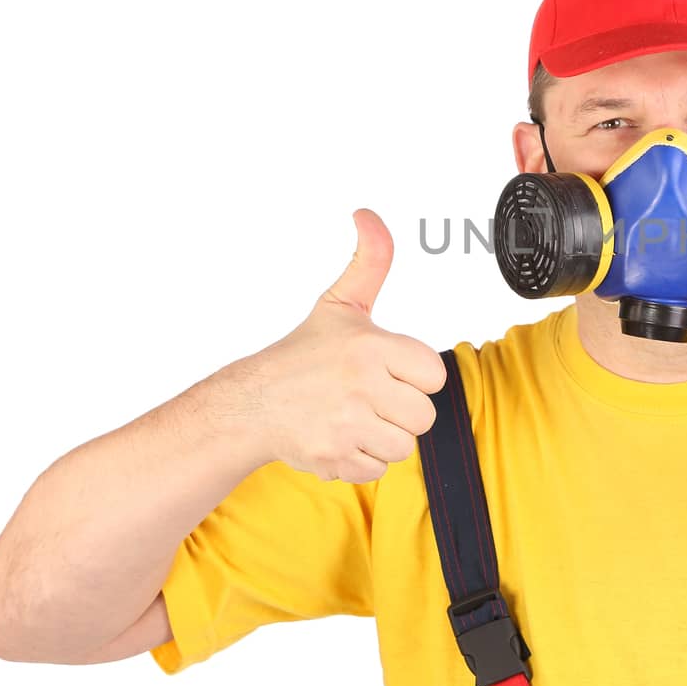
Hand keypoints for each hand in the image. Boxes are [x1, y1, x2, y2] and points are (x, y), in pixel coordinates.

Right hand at [216, 209, 447, 482]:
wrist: (251, 404)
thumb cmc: (303, 355)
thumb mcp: (340, 303)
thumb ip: (370, 260)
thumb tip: (368, 215)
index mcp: (371, 346)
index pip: (434, 374)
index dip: (415, 374)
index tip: (388, 369)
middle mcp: (361, 385)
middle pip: (424, 416)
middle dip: (400, 410)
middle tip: (370, 396)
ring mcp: (346, 425)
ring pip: (404, 446)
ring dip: (383, 437)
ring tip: (355, 417)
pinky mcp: (334, 457)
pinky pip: (377, 470)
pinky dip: (362, 460)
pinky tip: (340, 437)